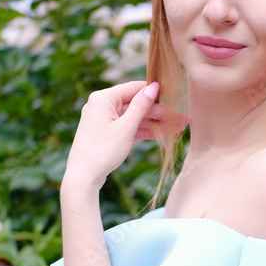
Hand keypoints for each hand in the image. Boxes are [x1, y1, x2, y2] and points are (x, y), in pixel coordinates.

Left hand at [62, 81, 187, 190]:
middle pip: (137, 104)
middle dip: (160, 112)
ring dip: (156, 122)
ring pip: (135, 117)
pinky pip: (129, 127)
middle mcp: (102, 105)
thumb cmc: (102, 151)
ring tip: (178, 128)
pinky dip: (144, 130)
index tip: (175, 95)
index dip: (156, 92)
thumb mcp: (125, 127)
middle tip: (183, 119)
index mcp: (103, 98)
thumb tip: (153, 87)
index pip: (135, 88)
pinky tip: (163, 133)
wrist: (83, 177)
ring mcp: (104, 119)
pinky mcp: (107, 132)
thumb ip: (141, 106)